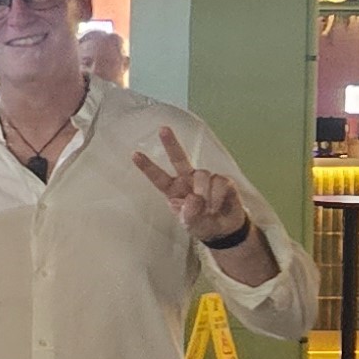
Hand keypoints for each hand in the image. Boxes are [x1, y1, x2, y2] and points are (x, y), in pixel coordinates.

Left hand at [133, 127, 250, 246]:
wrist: (224, 229)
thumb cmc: (202, 224)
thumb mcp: (190, 225)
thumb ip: (189, 214)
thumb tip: (194, 198)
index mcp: (174, 189)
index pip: (158, 177)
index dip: (147, 166)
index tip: (134, 154)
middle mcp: (188, 179)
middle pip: (178, 158)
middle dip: (171, 143)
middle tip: (163, 129)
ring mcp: (206, 178)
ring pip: (203, 175)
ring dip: (205, 194)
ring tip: (208, 209)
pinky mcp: (223, 181)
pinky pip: (220, 182)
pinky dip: (218, 196)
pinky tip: (218, 206)